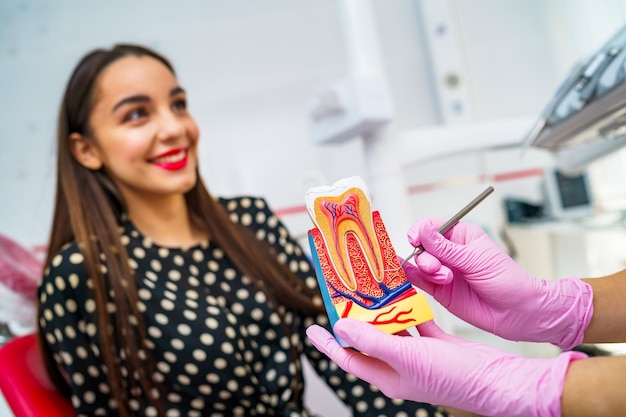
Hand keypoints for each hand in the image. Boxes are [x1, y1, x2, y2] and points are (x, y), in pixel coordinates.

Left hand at [306, 319, 585, 416]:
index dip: (328, 344)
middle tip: (342, 299)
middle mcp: (398, 367)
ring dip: (381, 312)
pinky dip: (408, 309)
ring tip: (368, 292)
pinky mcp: (435, 344)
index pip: (347, 358)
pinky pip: (415, 323)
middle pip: (367, 340)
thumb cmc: (454, 378)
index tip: (311, 329)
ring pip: (391, 330)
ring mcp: (417, 356)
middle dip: (354, 321)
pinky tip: (403, 294)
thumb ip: (373, 341)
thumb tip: (340, 328)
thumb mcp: (408, 359)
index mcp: (387, 376)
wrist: (495, 379)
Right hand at [403, 219, 592, 349]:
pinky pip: (418, 280)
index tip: (417, 239)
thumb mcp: (476, 259)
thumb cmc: (506, 280)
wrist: (516, 312)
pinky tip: (408, 276)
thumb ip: (445, 247)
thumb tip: (422, 230)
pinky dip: (411, 277)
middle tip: (437, 267)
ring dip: (427, 270)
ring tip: (446, 279)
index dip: (420, 231)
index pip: (431, 226)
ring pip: (419, 263)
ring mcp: (442, 270)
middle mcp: (449, 252)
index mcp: (461, 235)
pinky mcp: (438, 289)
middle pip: (421, 245)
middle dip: (425, 256)